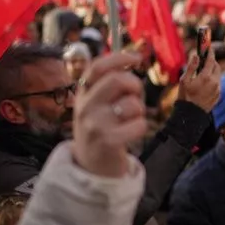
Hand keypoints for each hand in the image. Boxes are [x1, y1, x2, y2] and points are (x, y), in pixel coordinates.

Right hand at [72, 52, 147, 177]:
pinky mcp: (107, 141)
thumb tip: (131, 59)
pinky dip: (141, 127)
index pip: (98, 66)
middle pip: (118, 80)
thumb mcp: (94, 105)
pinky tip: (131, 134)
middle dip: (135, 85)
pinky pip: (139, 124)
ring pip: (132, 104)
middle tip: (135, 96)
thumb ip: (107, 84)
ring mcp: (95, 124)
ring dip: (139, 111)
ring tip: (129, 120)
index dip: (119, 57)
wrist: (90, 167)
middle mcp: (85, 106)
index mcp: (83, 94)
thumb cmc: (99, 130)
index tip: (136, 58)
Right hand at [178, 51, 221, 112]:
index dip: (210, 52)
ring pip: (218, 75)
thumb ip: (191, 67)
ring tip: (204, 72)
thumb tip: (196, 55)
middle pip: (216, 67)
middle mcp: (214, 82)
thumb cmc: (185, 96)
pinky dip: (213, 80)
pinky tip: (205, 83)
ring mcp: (218, 89)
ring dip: (213, 71)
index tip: (209, 47)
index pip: (211, 60)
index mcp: (205, 77)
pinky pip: (218, 84)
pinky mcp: (219, 95)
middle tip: (205, 59)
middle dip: (212, 61)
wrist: (191, 114)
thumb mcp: (184, 80)